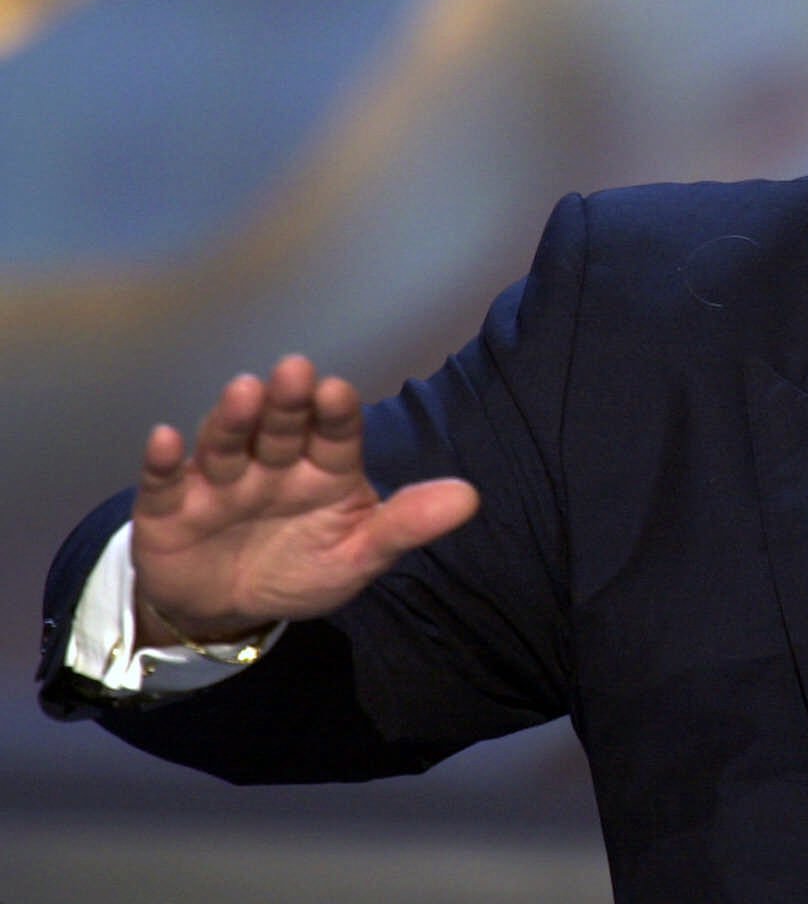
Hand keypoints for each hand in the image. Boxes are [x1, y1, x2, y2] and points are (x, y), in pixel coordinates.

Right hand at [131, 355, 479, 644]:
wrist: (231, 609)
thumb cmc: (301, 567)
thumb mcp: (359, 554)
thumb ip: (407, 524)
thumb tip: (471, 497)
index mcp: (324, 469)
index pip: (335, 434)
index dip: (335, 413)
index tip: (339, 392)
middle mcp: (272, 464)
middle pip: (281, 428)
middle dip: (287, 401)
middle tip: (295, 371)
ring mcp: (220, 482)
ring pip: (227, 444)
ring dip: (232, 419)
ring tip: (243, 392)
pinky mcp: (170, 508)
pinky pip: (164, 482)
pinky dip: (162, 462)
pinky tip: (165, 439)